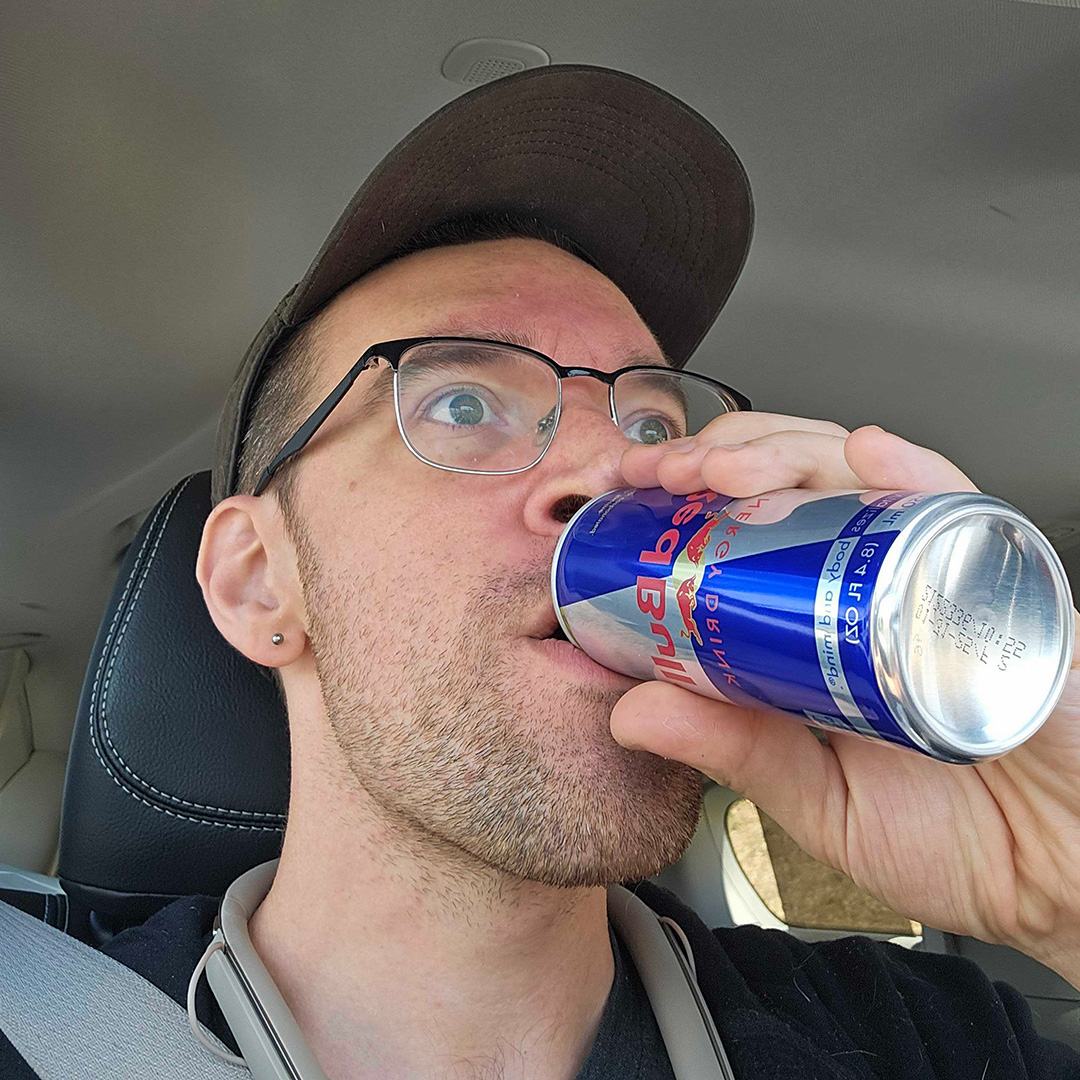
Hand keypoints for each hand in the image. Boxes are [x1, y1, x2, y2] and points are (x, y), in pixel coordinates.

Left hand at [615, 416, 1079, 985]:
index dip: (699, 490)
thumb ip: (733, 751)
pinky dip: (920, 480)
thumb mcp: (815, 796)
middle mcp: (890, 582)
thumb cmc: (953, 837)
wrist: (1057, 883)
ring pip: (871, 481)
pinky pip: (974, 520)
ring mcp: (951, 580)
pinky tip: (870, 457)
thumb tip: (630, 711)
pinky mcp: (1018, 599)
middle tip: (670, 472)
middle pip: (809, 479)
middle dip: (730, 456)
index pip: (766, 519)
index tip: (636, 488)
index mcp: (836, 618)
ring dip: (794, 454)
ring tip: (732, 466)